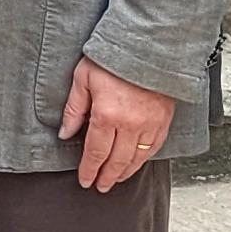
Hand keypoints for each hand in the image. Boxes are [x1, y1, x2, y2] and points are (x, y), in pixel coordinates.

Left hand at [57, 56, 174, 192]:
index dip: (89, 170)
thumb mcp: (83, 79)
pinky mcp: (164, 120)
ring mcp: (150, 124)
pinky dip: (144, 159)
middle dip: (106, 177)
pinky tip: (137, 163)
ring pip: (136, 158)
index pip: (95, 153)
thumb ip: (74, 109)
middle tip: (99, 186)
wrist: (148, 45)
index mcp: (106, 115)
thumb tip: (66, 133)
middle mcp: (130, 125)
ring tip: (115, 179)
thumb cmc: (113, 57)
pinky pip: (155, 148)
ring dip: (125, 172)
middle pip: (116, 161)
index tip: (85, 180)